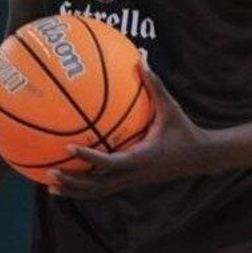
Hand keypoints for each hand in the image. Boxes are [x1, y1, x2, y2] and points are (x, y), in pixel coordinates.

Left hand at [48, 62, 205, 198]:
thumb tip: (142, 60)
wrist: (200, 157)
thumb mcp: (171, 108)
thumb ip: (155, 86)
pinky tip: (71, 184)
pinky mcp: (132, 181)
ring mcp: (132, 181)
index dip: (88, 157)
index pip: (109, 162)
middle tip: (51, 173)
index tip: (68, 148)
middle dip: (74, 182)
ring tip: (51, 187)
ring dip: (75, 191)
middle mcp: (133, 174)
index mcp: (140, 158)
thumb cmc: (184, 131)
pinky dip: (86, 189)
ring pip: (99, 192)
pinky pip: (105, 189)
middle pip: (98, 186)